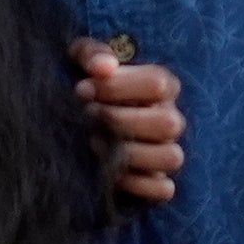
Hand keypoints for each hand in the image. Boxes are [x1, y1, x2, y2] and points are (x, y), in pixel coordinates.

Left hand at [76, 43, 182, 204]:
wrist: (71, 118)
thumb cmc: (83, 84)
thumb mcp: (79, 60)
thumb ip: (91, 54)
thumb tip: (103, 67)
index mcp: (159, 86)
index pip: (159, 83)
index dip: (119, 86)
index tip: (82, 89)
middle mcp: (169, 118)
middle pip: (170, 123)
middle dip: (122, 120)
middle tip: (88, 116)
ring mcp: (166, 151)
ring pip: (172, 157)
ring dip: (130, 153)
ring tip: (95, 142)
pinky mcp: (157, 181)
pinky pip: (163, 189)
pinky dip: (138, 184)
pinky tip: (109, 172)